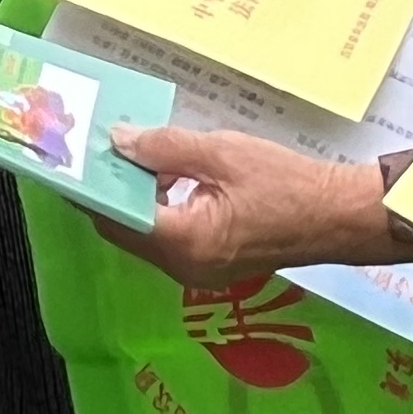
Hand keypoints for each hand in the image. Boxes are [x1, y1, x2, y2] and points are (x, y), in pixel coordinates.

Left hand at [102, 127, 396, 288]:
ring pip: (144, 236)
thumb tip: (119, 141)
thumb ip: (165, 147)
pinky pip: (168, 240)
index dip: (90, 188)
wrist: (340, 217)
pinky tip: (163, 178)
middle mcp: (184, 266)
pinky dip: (156, 211)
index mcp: (185, 240)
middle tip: (98, 151)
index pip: (115, 217)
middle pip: (124, 230)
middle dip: (109, 192)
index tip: (72, 160)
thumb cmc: (289, 184)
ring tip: (130, 156)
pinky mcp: (211, 267)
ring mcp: (198, 272)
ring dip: (133, 200)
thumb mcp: (223, 152)